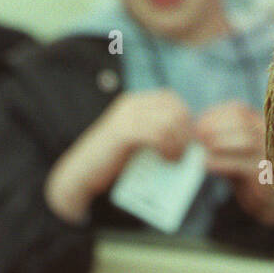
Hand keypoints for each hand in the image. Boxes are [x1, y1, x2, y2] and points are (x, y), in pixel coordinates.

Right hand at [44, 89, 194, 223]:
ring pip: (170, 121)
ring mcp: (127, 116)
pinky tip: (165, 159)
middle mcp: (132, 104)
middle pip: (175, 109)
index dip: (186, 121)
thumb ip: (158, 135)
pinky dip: (168, 148)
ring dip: (179, 143)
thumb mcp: (139, 143)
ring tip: (173, 159)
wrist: (83, 172)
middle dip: (186, 132)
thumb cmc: (113, 162)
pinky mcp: (124, 131)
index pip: (173, 100)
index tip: (186, 144)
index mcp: (136, 103)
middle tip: (182, 154)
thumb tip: (190, 142)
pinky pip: (158, 134)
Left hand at [193, 101, 273, 225]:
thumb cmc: (245, 171)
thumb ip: (220, 136)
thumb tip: (195, 129)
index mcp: (261, 123)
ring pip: (246, 140)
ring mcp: (271, 155)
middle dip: (216, 127)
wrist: (265, 199)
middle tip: (197, 136)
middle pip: (243, 122)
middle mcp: (270, 136)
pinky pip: (244, 165)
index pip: (239, 110)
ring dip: (219, 143)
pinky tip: (208, 164)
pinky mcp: (266, 175)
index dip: (216, 114)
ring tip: (202, 149)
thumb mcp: (233, 148)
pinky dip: (222, 163)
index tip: (198, 124)